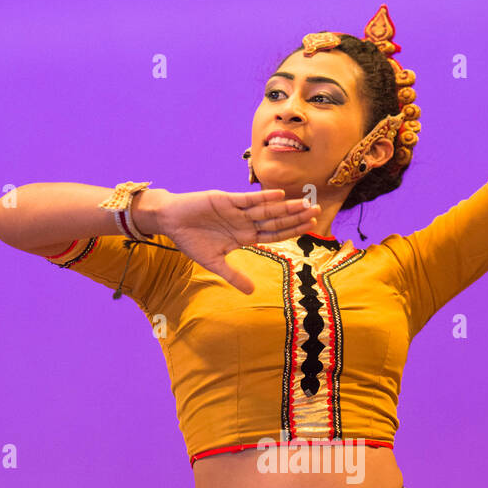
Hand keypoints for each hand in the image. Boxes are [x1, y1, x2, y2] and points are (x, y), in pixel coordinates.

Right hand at [154, 189, 321, 293]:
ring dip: (284, 206)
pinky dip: (262, 198)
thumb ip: (233, 275)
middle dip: (295, 216)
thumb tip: (252, 292)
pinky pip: (247, 199)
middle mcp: (245, 222)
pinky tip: (278, 195)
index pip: (274, 234)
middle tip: (316, 211)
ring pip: (265, 209)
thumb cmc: (191, 241)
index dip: (292, 231)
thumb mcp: (213, 263)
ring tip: (304, 203)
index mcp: (245, 236)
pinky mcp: (225, 200)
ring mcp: (237, 210)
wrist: (171, 222)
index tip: (310, 227)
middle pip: (275, 220)